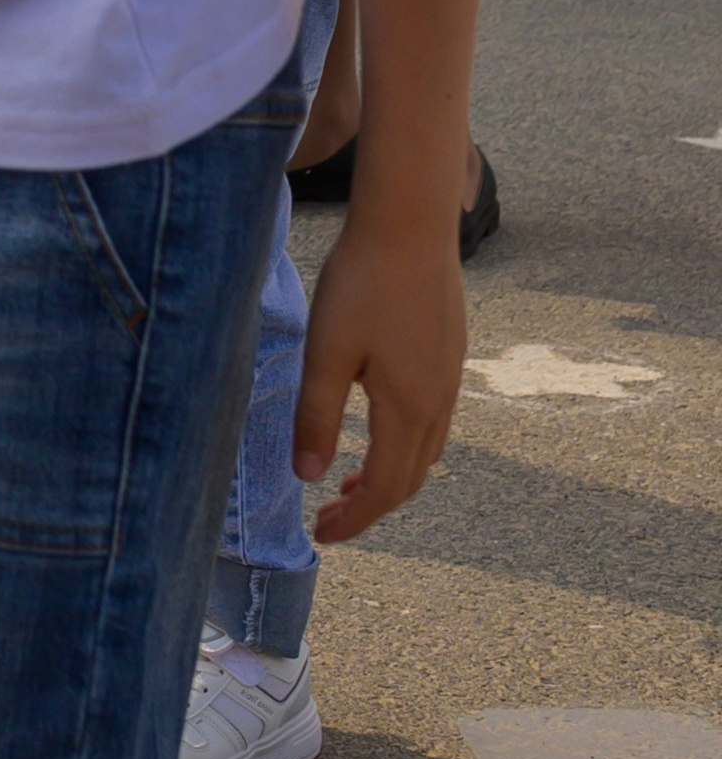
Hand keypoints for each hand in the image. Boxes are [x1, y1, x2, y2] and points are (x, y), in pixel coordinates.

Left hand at [293, 214, 464, 544]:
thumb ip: (317, 416)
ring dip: (390, 477)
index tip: (321, 535)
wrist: (411, 223)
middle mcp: (438, 402)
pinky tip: (378, 427)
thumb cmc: (362, 282)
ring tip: (347, 482)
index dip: (355, 520)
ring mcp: (450, 378)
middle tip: (328, 518)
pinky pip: (433, 422)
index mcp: (408, 408)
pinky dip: (404, 445)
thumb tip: (309, 478)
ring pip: (425, 452)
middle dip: (370, 507)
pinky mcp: (450, 355)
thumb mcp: (327, 351)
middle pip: (410, 479)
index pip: (385, 489)